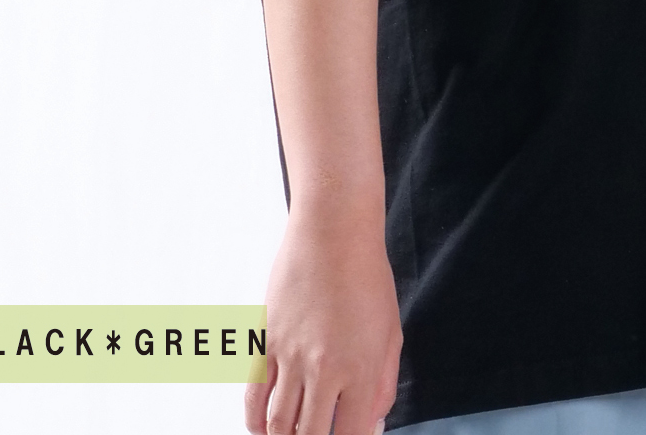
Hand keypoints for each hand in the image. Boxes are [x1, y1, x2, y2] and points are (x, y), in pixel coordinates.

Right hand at [245, 202, 401, 434]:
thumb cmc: (367, 275)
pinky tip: (261, 428)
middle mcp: (324, 369)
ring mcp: (291, 356)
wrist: (333, 231)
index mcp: (361, 370)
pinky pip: (254, 395)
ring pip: (278, 423)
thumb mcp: (391, 332)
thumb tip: (372, 424)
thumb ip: (383, 385)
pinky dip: (255, 420)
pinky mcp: (266, 340)